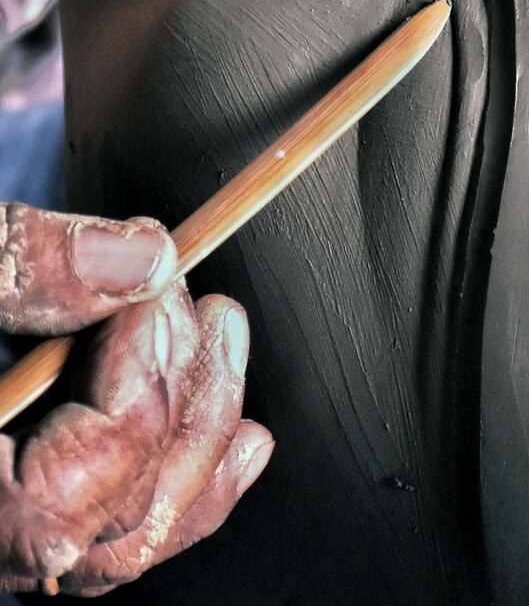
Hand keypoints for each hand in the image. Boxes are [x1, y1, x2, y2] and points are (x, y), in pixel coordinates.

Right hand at [0, 203, 272, 595]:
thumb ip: (15, 266)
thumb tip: (141, 257)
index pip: (68, 489)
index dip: (138, 382)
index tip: (158, 283)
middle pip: (117, 522)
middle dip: (186, 400)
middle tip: (204, 303)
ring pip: (127, 535)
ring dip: (198, 430)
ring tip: (225, 337)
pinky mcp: (13, 505)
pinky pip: (113, 527)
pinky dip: (187, 479)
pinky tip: (241, 439)